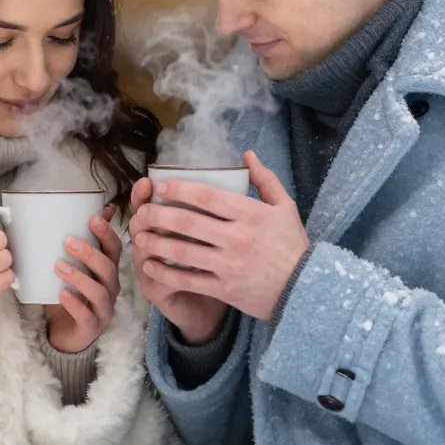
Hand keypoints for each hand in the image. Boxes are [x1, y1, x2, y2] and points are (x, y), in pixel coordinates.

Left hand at [45, 206, 122, 353]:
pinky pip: (87, 317)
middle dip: (90, 253)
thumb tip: (95, 208)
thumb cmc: (71, 293)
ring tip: (59, 266)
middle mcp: (110, 288)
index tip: (93, 219)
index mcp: (107, 270)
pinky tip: (62, 294)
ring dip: (80, 277)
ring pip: (99, 293)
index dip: (107, 234)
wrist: (64, 332)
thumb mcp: (75, 265)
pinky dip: (75, 305)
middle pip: (108, 269)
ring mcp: (103, 309)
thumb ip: (82, 240)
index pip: (114, 249)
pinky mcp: (92, 328)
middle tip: (68, 241)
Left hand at [131, 152, 308, 322]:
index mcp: (250, 214)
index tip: (160, 186)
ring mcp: (228, 265)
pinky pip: (187, 279)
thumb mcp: (285, 208)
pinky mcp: (224, 289)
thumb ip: (265, 180)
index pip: (207, 196)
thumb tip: (248, 155)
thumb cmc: (293, 246)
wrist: (305, 289)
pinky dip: (165, 273)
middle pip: (187, 221)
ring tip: (139, 237)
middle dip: (158, 214)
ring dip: (155, 243)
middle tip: (142, 211)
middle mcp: (237, 238)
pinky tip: (150, 266)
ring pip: (182, 251)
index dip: (179, 188)